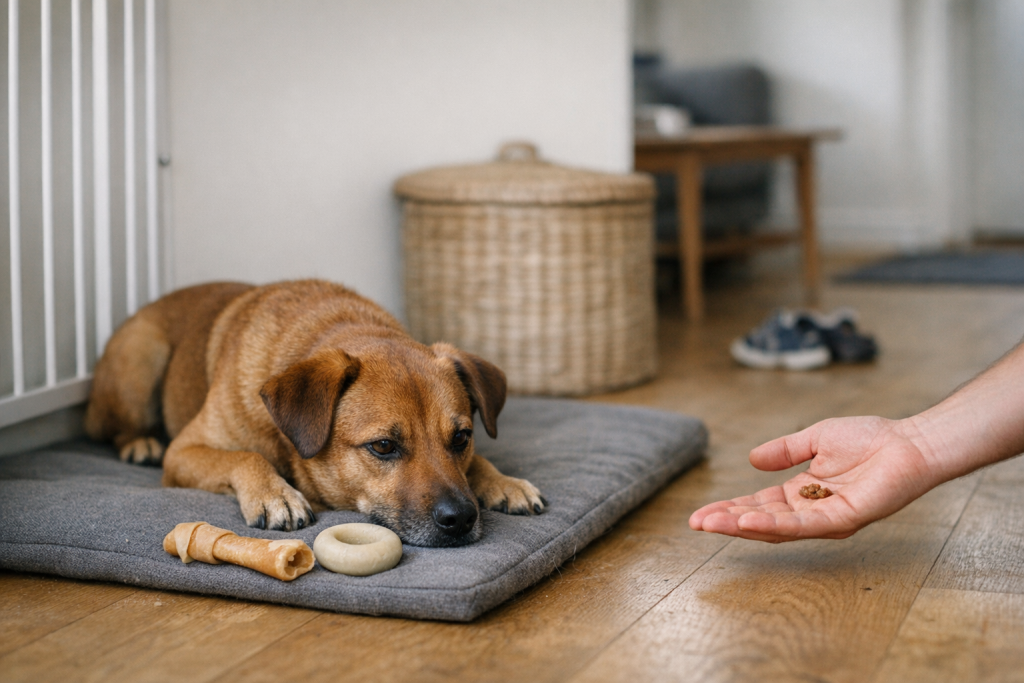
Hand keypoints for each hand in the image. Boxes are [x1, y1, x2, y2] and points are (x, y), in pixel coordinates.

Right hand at [689, 415, 939, 541]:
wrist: (909, 441)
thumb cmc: (870, 438)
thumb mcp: (815, 439)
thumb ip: (784, 450)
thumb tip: (751, 458)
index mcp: (801, 492)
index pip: (757, 504)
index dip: (728, 509)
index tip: (700, 514)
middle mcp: (811, 511)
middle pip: (761, 521)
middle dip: (727, 522)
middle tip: (696, 523)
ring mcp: (827, 519)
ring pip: (777, 528)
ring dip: (742, 526)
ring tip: (712, 524)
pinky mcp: (844, 518)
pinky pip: (804, 526)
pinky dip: (774, 525)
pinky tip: (749, 520)